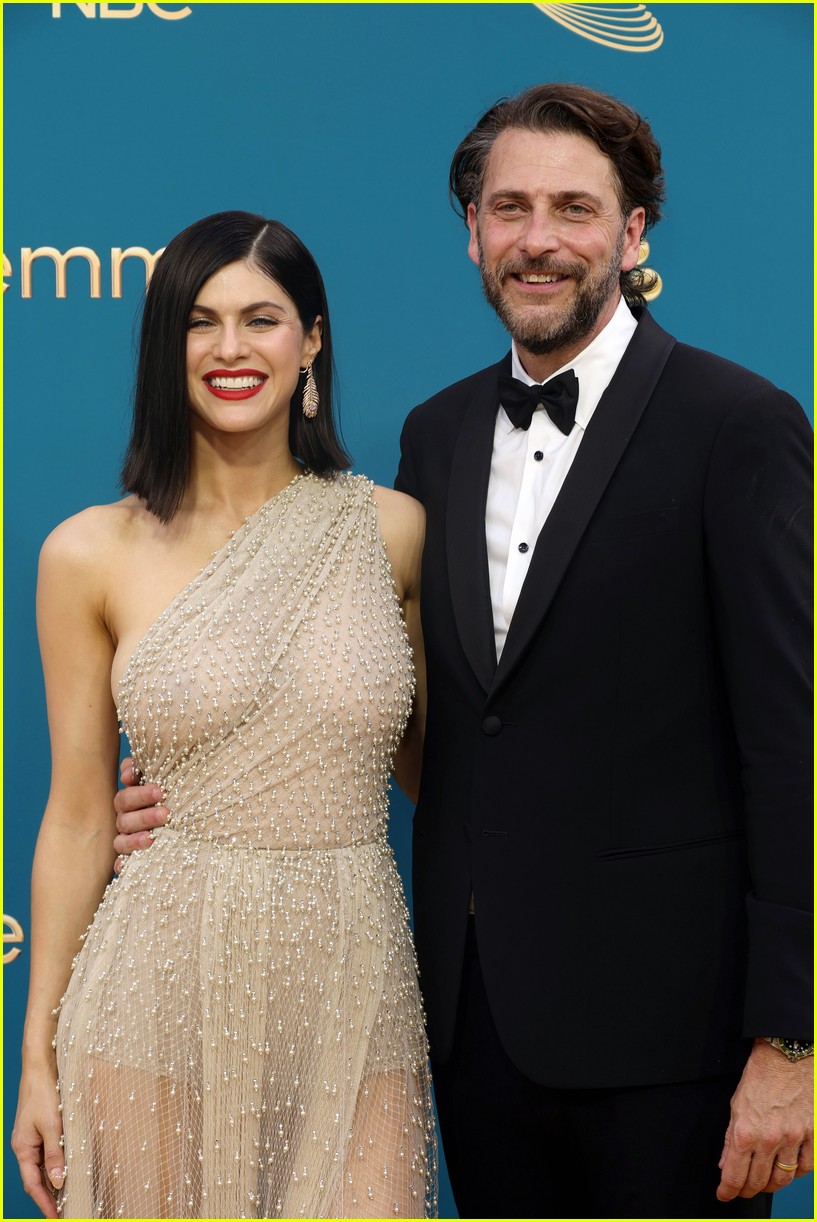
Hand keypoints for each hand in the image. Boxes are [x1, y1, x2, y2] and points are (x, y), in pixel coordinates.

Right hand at [12, 1067, 63, 1218]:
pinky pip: (47, 1153)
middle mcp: (25, 1147)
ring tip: (69, 1196)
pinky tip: (67, 1169)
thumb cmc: (44, 1094)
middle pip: (36, 1179)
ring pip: (42, 1166)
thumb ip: (55, 1154)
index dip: (44, 1202)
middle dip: (49, 1196)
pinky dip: (56, 1164)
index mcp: (23, 1148)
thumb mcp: (52, 1126)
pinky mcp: (40, 1130)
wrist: (40, 1068)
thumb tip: (57, 1182)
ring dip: (53, 1181)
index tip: (56, 1217)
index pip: (32, 1184)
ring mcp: (31, 1138)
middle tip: (65, 1210)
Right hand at [112, 757, 167, 871]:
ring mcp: (128, 840)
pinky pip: (122, 863)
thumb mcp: (166, 778)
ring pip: (121, 841)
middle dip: (145, 816)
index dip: (139, 794)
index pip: (126, 798)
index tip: (160, 790)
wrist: (188, 819)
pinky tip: (125, 865)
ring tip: (153, 837)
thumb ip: (146, 769)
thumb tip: (128, 773)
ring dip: (135, 839)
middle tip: (166, 813)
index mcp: (131, 802)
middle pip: (124, 818)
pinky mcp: (132, 858)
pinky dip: (122, 864)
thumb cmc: (174, 794)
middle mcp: (127, 820)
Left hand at [717, 1038, 813, 1199]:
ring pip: (783, 1179)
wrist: (786, 1057)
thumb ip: (729, 1137)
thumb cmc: (760, 1077)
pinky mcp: (812, 1135)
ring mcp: (793, 1139)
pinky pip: (806, 1167)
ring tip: (764, 1183)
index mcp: (745, 1132)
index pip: (734, 1174)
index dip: (727, 1190)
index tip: (724, 1195)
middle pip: (758, 1182)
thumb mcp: (736, 1105)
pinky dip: (796, 1173)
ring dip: (771, 1186)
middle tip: (743, 1190)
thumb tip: (724, 1162)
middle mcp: (769, 1139)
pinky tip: (788, 1169)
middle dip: (747, 1190)